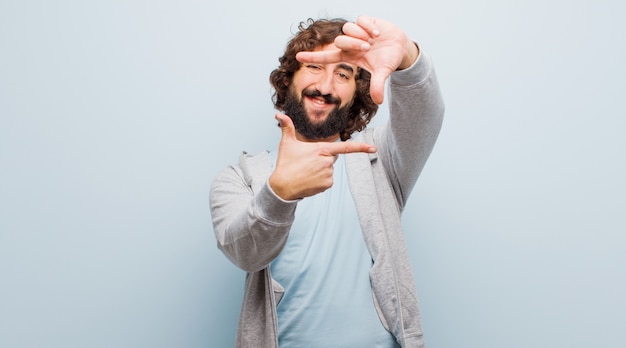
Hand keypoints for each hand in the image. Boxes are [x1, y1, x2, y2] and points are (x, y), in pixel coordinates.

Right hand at [269, 114, 376, 199]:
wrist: (282, 186)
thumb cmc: (285, 163)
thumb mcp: (286, 143)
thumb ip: (287, 127)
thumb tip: (278, 115)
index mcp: (321, 149)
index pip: (346, 147)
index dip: (361, 147)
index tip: (374, 148)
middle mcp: (328, 161)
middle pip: (331, 157)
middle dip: (322, 159)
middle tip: (306, 163)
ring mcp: (328, 174)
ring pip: (329, 169)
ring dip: (320, 170)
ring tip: (306, 172)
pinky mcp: (327, 184)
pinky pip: (328, 180)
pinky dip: (320, 180)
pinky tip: (309, 180)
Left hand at [295, 16, 418, 104]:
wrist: (400, 47)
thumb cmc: (388, 60)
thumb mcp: (382, 73)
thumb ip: (377, 85)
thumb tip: (378, 101)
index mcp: (349, 56)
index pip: (327, 57)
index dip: (313, 57)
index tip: (298, 57)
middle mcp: (350, 43)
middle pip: (339, 41)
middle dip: (353, 43)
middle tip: (367, 47)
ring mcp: (357, 31)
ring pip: (348, 28)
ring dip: (361, 34)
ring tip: (374, 40)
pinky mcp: (365, 21)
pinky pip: (360, 19)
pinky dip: (369, 26)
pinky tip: (377, 32)